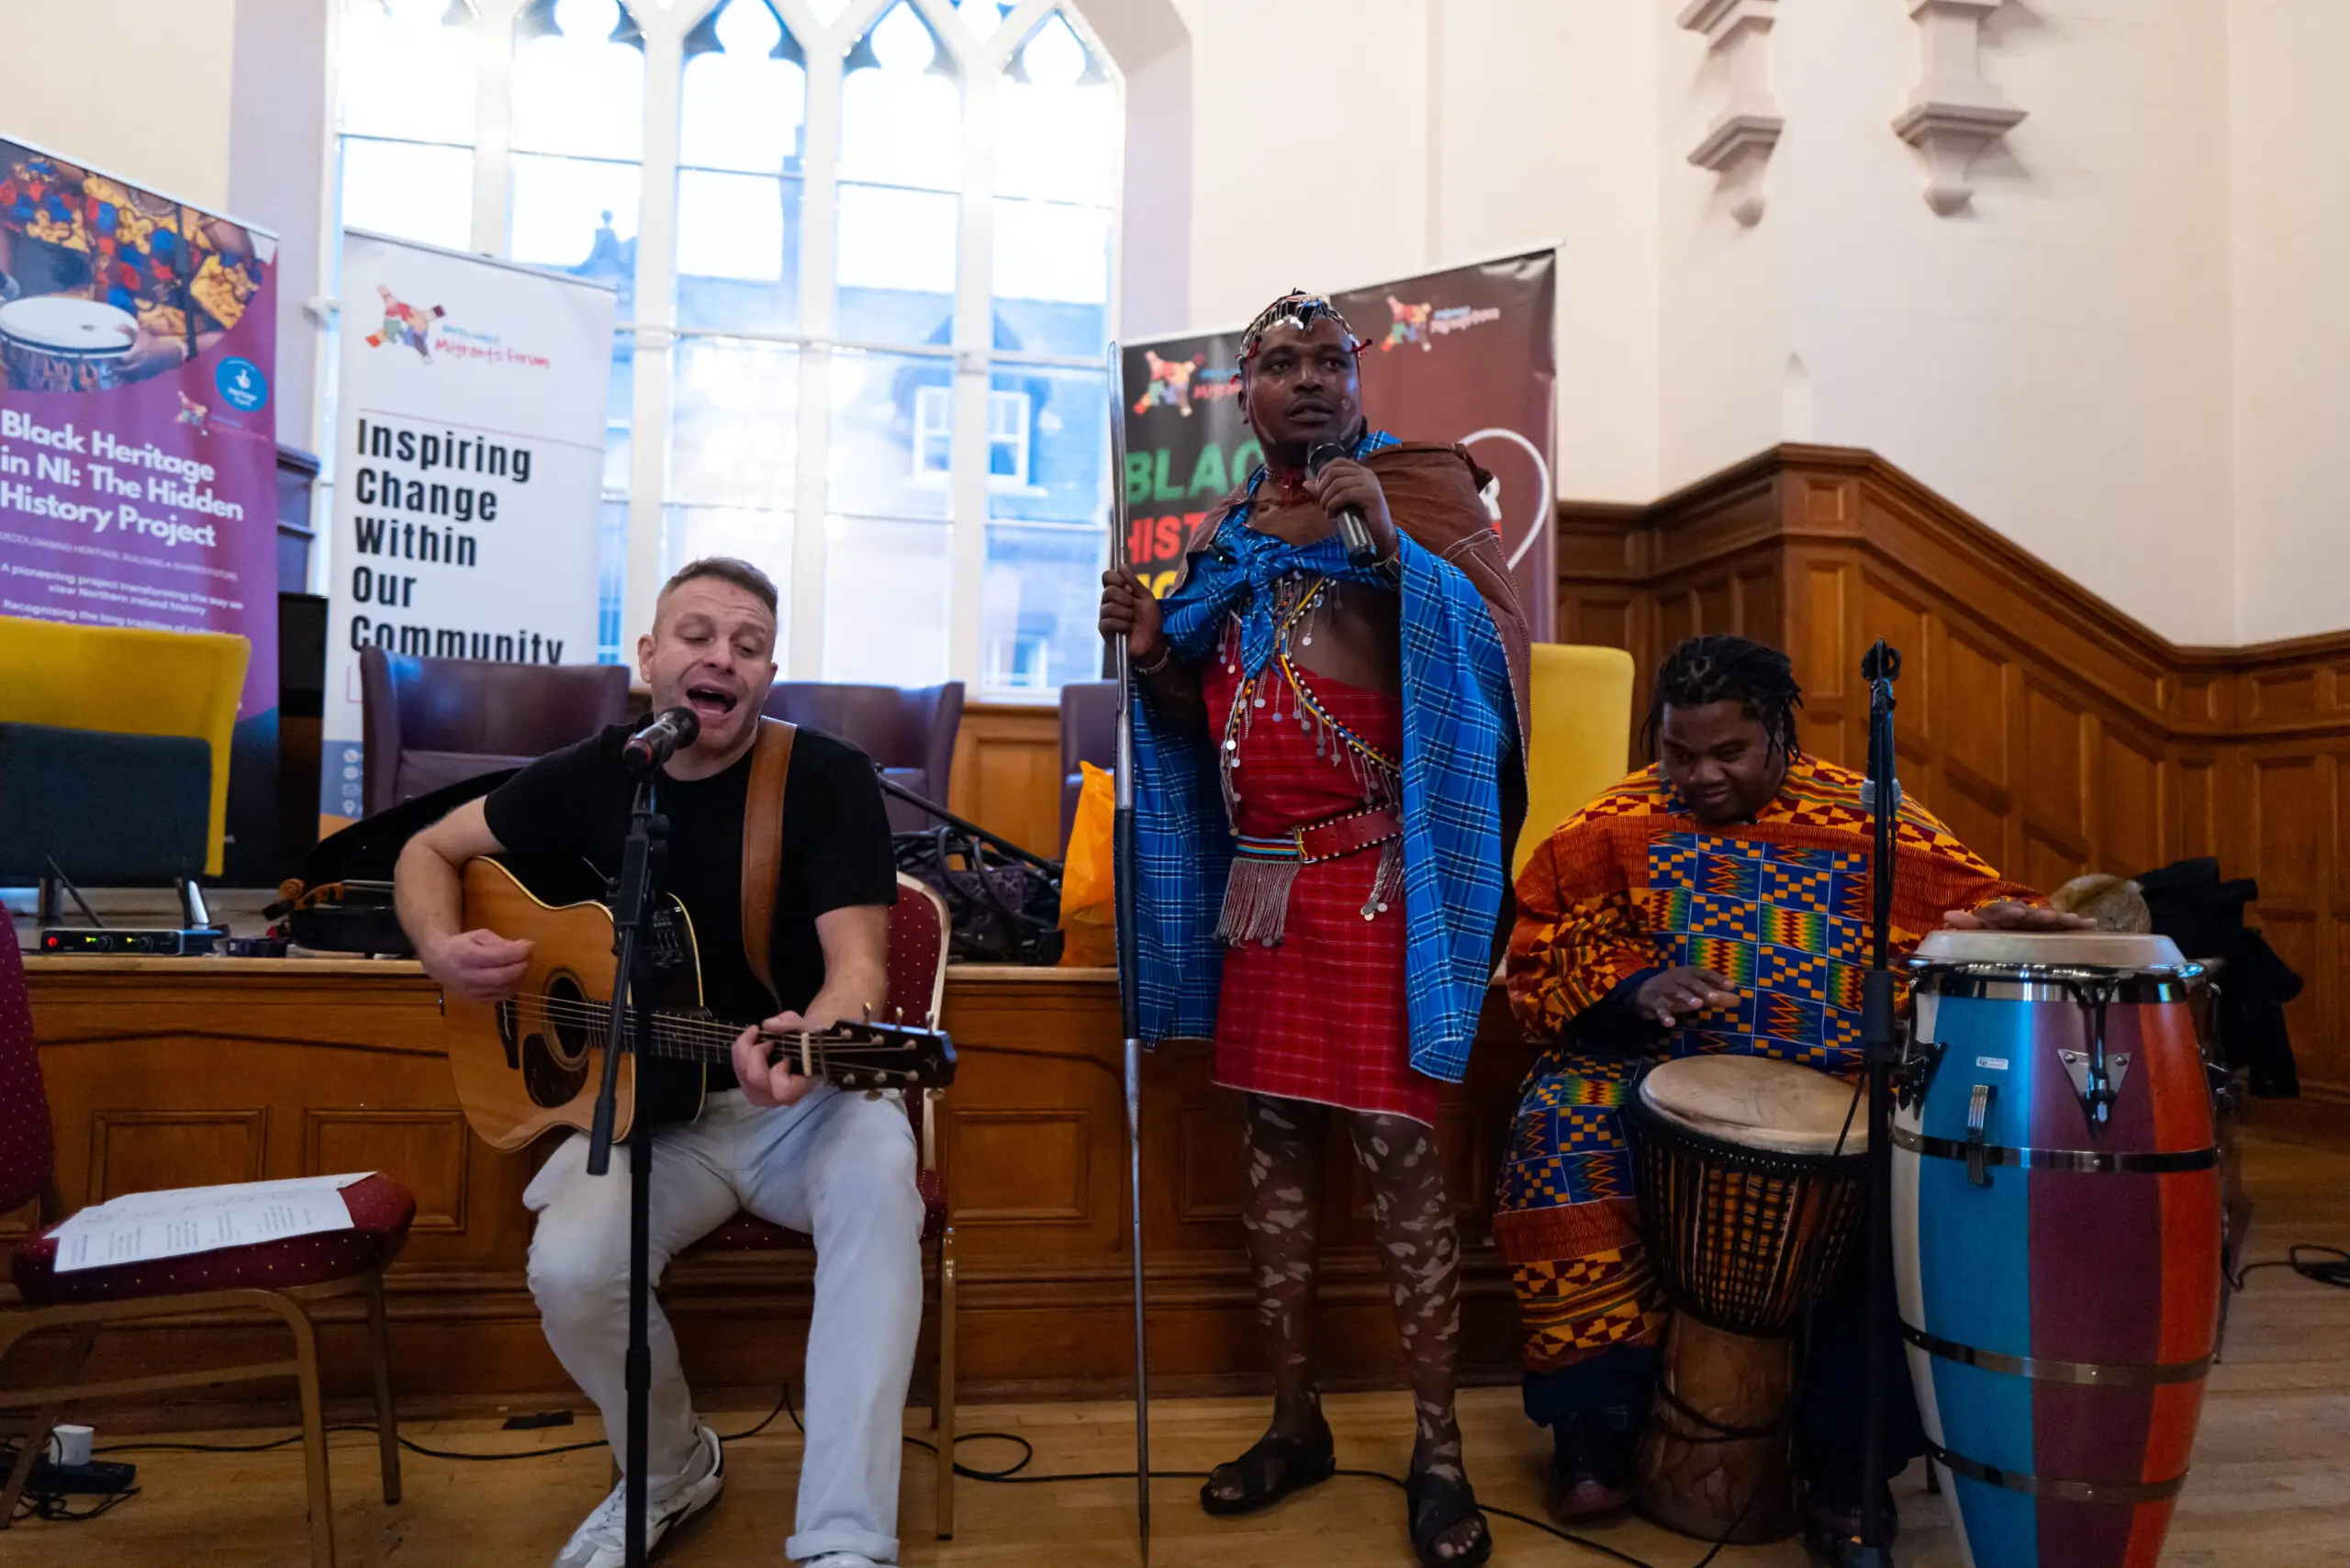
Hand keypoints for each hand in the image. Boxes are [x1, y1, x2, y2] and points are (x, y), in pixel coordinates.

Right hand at [421, 928, 533, 1002]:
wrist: (439, 962)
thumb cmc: (462, 945)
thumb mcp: (479, 935)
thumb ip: (501, 942)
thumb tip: (524, 948)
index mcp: (466, 956)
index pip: (499, 956)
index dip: (519, 951)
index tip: (531, 944)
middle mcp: (468, 977)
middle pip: (503, 976)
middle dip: (522, 966)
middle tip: (529, 957)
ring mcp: (471, 992)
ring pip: (504, 989)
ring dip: (520, 977)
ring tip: (523, 965)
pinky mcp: (476, 1001)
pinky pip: (501, 997)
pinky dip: (513, 987)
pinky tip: (514, 977)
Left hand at [734, 1010, 825, 1108]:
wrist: (805, 1047)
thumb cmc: (808, 1041)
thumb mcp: (806, 1027)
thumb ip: (791, 1024)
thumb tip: (768, 1025)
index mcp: (799, 1088)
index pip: (783, 1091)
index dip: (779, 1071)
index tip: (786, 1057)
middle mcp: (777, 1097)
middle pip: (755, 1079)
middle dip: (755, 1051)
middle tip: (765, 1037)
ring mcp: (760, 1094)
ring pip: (742, 1073)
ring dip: (744, 1048)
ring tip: (755, 1032)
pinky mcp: (748, 1087)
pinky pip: (737, 1069)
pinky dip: (739, 1050)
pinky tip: (749, 1039)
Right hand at [1099, 567, 1166, 666]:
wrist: (1153, 641)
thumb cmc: (1150, 620)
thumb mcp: (1145, 597)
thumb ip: (1134, 582)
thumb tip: (1121, 565)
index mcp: (1117, 591)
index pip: (1107, 577)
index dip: (1116, 578)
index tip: (1129, 587)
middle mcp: (1108, 602)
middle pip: (1108, 591)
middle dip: (1124, 598)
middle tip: (1133, 606)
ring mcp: (1105, 616)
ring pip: (1108, 607)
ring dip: (1125, 612)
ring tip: (1132, 619)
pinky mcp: (1104, 630)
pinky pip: (1107, 621)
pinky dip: (1121, 624)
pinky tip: (1128, 628)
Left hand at [1303, 456, 1398, 561]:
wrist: (1380, 535)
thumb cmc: (1361, 518)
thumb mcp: (1341, 502)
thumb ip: (1325, 491)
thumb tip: (1306, 483)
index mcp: (1361, 471)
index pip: (1337, 461)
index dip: (1323, 472)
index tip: (1319, 490)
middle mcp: (1366, 474)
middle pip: (1334, 472)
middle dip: (1322, 488)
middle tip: (1322, 504)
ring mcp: (1370, 483)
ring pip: (1337, 484)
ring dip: (1326, 499)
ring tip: (1327, 511)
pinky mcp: (1371, 495)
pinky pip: (1344, 495)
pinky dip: (1333, 505)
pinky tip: (1332, 515)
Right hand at [1635, 966, 1740, 1026]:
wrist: (1641, 993)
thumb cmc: (1674, 991)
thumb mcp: (1694, 991)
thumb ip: (1715, 995)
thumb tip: (1738, 999)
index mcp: (1688, 973)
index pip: (1705, 974)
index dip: (1717, 979)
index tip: (1732, 986)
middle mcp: (1676, 979)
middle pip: (1691, 982)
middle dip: (1703, 989)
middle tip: (1715, 997)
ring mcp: (1664, 990)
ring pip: (1676, 992)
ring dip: (1686, 997)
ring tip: (1698, 1004)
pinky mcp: (1653, 1003)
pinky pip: (1659, 1009)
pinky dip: (1664, 1016)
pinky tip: (1670, 1023)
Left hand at [1944, 900, 2094, 931]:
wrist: (2010, 925)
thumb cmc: (1994, 929)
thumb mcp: (1980, 929)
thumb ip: (1968, 924)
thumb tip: (1948, 915)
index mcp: (2005, 915)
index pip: (2006, 912)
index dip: (2009, 912)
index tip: (2015, 913)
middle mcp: (2025, 916)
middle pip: (2034, 915)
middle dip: (2042, 916)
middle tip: (2053, 916)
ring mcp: (2041, 921)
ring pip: (2052, 919)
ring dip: (2063, 919)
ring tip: (2074, 920)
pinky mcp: (2055, 927)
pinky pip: (2067, 926)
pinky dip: (2079, 925)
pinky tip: (2092, 924)